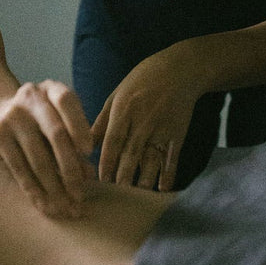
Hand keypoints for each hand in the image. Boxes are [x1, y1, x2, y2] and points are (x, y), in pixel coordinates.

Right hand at [0, 80, 93, 216]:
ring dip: (54, 187)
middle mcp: (30, 97)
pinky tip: (44, 204)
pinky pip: (19, 168)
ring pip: (38, 157)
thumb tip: (88, 176)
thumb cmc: (39, 120)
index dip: (79, 126)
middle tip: (80, 196)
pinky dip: (34, 189)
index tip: (88, 152)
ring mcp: (11, 116)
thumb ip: (74, 142)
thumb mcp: (57, 120)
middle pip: (56, 134)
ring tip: (65, 208)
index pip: (67, 102)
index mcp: (51, 89)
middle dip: (70, 169)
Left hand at [92, 49, 201, 191]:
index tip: (100, 179)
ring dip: (145, 178)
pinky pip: (172, 157)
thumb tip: (85, 142)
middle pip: (131, 153)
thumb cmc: (142, 80)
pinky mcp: (178, 133)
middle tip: (116, 193)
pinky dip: (168, 173)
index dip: (107, 161)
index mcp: (124, 110)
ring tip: (137, 194)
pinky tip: (163, 188)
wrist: (180, 70)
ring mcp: (162, 128)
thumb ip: (103, 119)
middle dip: (123, 175)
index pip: (113, 141)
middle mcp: (143, 121)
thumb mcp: (118, 94)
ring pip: (151, 158)